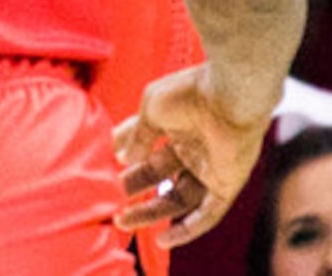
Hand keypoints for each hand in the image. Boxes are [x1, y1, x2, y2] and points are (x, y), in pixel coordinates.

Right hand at [114, 64, 272, 247]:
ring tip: (124, 220)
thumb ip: (138, 136)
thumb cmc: (189, 93)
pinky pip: (208, 215)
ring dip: (152, 212)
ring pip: (179, 200)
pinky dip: (187, 228)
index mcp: (176, 127)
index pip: (147, 146)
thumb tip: (123, 158)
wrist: (227, 97)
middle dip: (134, 188)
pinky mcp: (226, 186)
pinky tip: (164, 238)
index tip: (105, 163)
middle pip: (160, 177)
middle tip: (111, 199)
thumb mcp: (150, 110)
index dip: (126, 155)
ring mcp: (210, 169)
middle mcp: (193, 150)